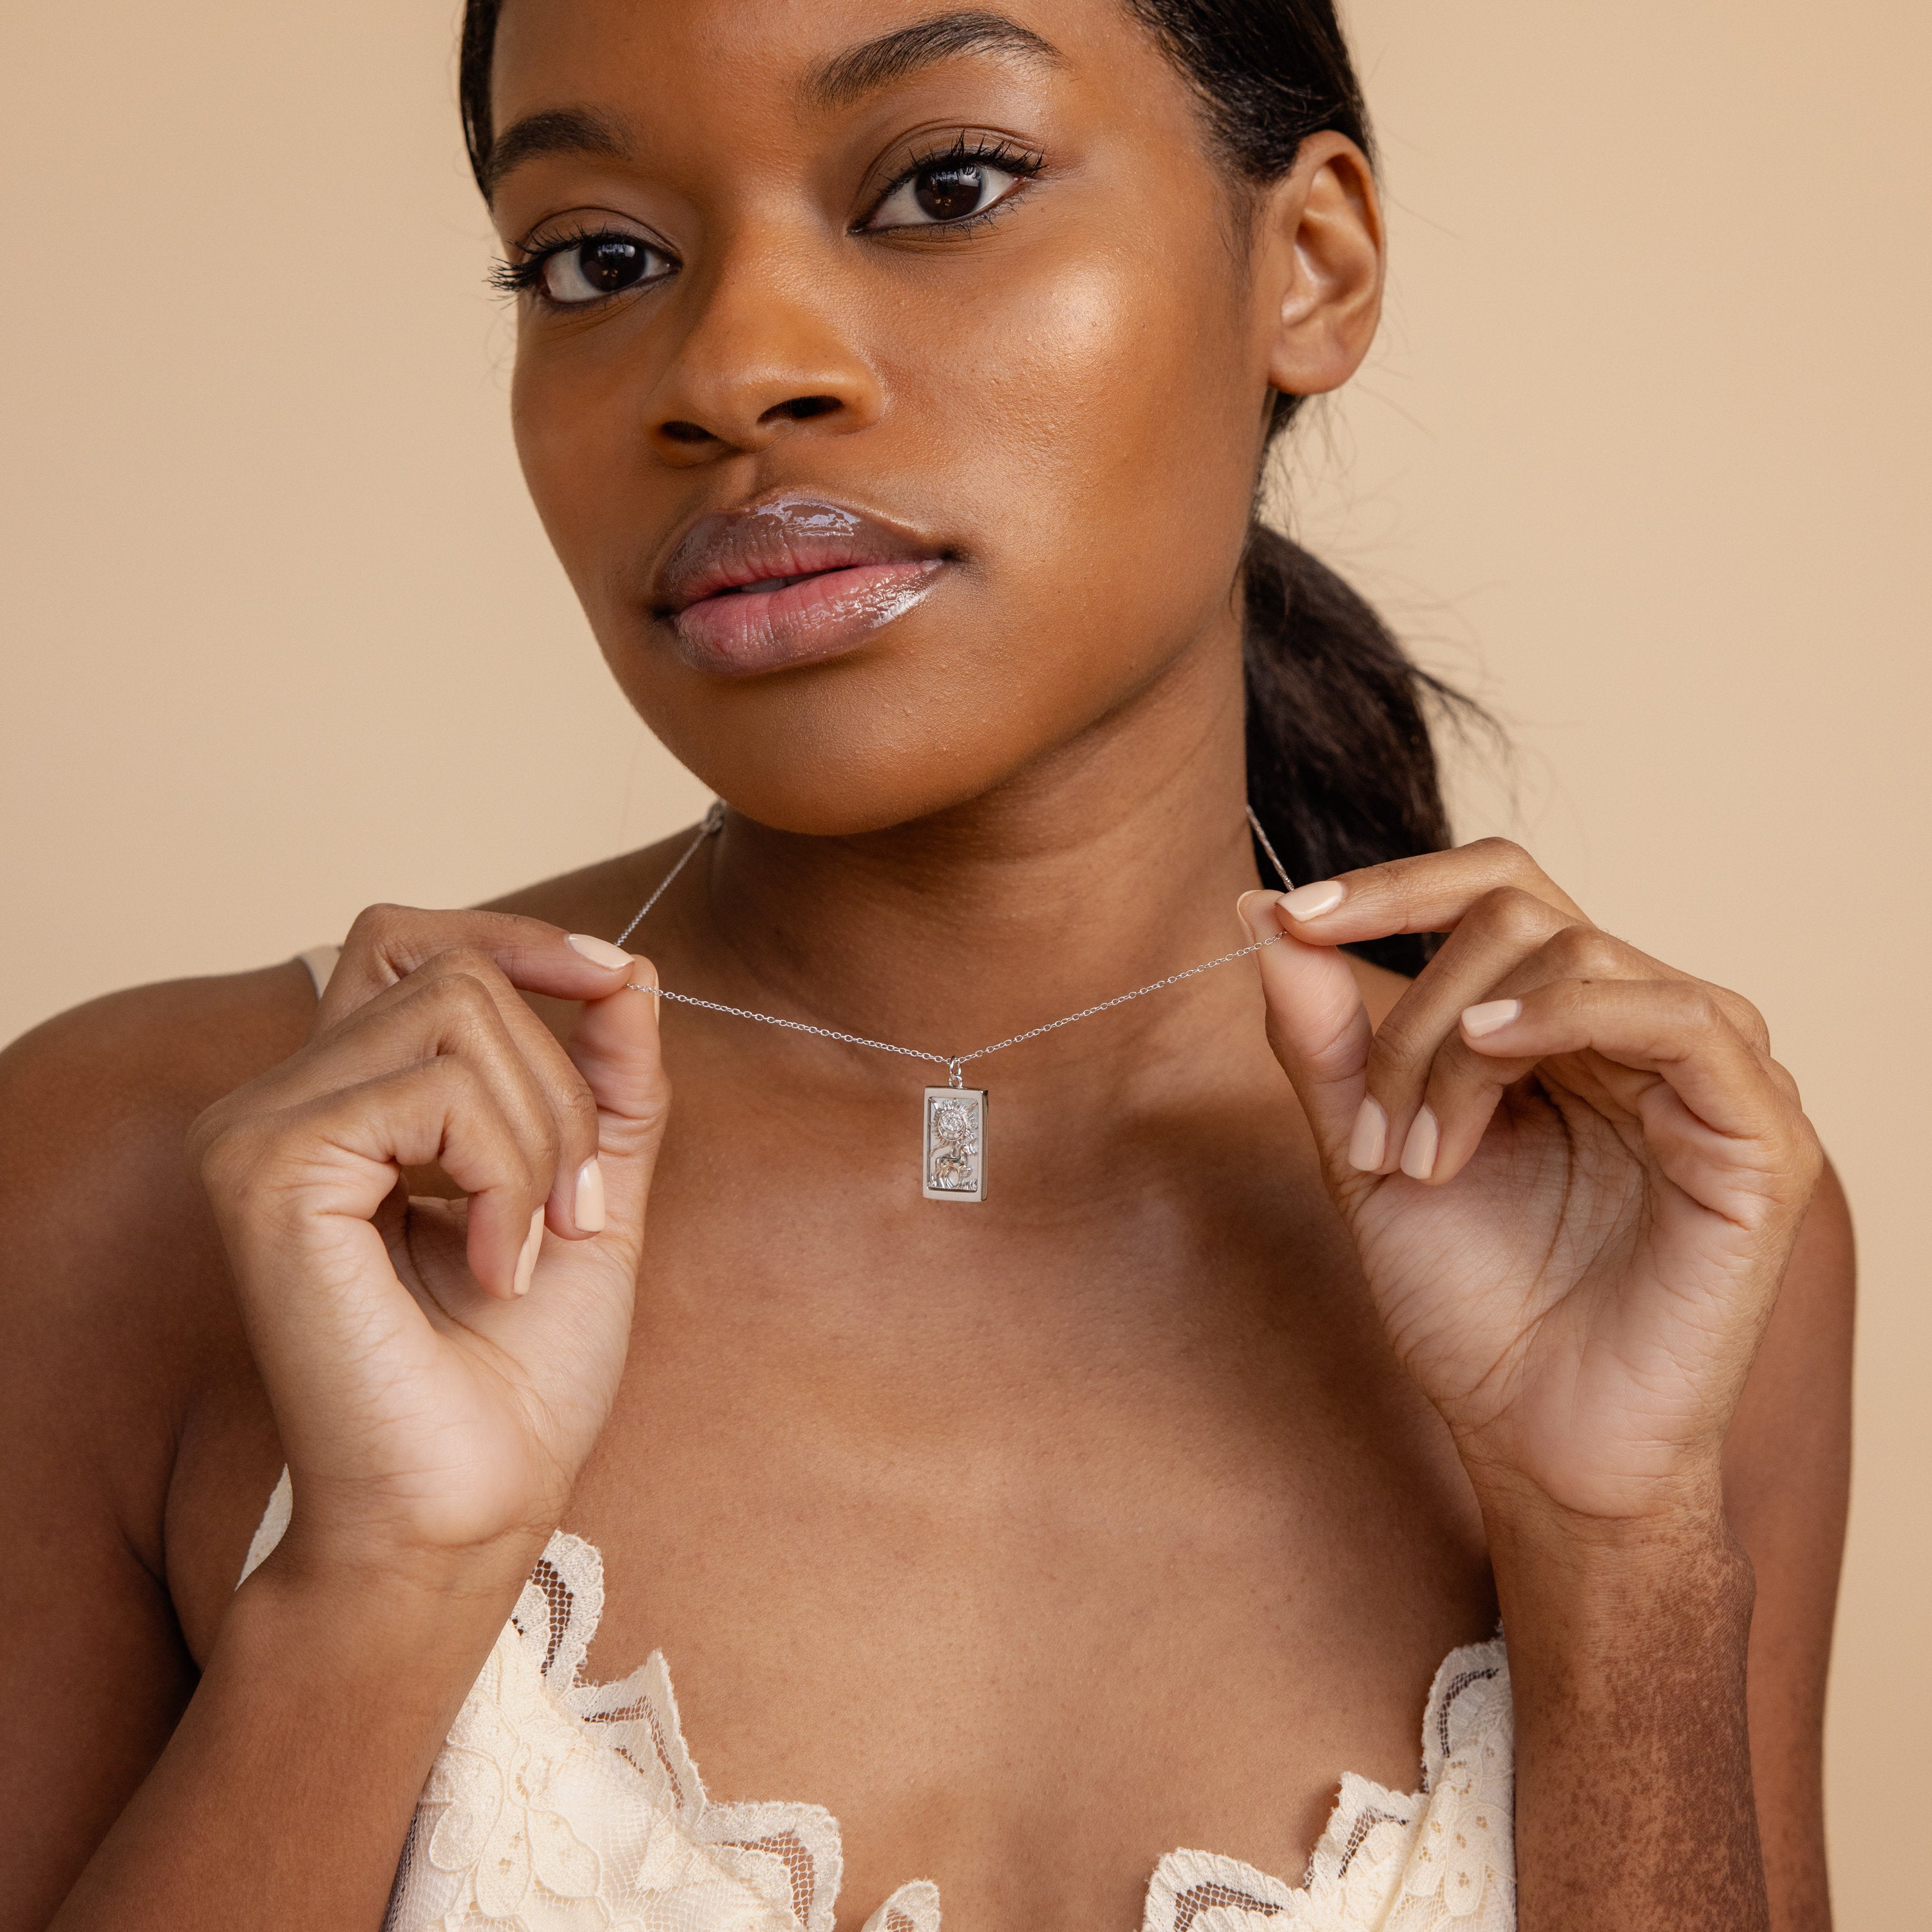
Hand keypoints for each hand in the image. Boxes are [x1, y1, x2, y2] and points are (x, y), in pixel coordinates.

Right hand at [190, 910, 665, 1581]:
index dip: (513, 941)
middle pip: (458, 976)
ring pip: (458, 1015)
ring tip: (525, 1247)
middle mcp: (279, 1102)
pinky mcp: (267, 1170)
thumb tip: (626, 969)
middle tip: (567, 1212)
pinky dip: (504, 1176)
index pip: (407, 940)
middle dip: (560, 1088)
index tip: (611, 982)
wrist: (471, 1504)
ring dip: (542, 1139)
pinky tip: (491, 1268)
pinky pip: (437, 1092)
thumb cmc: (517, 1375)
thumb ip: (608, 1081)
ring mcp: (259, 1130)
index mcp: (341, 1103)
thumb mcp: (591, 1193)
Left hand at [1241, 841, 1821, 1525]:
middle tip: (1374, 1142)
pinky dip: (1566, 1014)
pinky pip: (1680, 1016)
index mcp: (1562, 1025)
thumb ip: (1323, 1037)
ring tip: (1420, 1163)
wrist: (1533, 1442)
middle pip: (1517, 915)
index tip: (1293, 916)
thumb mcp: (1366, 1152)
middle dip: (1410, 1018)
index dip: (1393, 885)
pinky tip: (1489, 1056)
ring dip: (1457, 1048)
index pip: (1496, 890)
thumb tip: (1255, 907)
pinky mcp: (1761, 1135)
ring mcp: (1710, 1074)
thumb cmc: (1467, 1307)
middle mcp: (1640, 1029)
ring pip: (1575, 953)